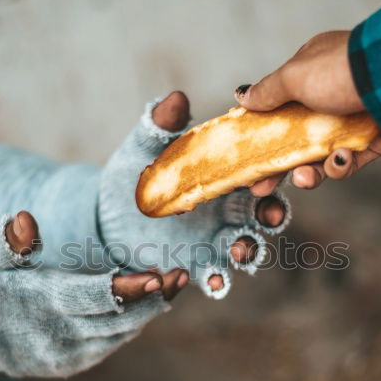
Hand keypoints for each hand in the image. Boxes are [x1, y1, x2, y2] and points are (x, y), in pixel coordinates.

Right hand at [0, 211, 181, 380]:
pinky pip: (111, 344)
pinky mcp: (73, 365)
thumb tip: (25, 219)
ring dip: (149, 310)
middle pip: (119, 319)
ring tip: (173, 283)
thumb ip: (8, 241)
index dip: (128, 287)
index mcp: (43, 305)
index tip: (157, 274)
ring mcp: (69, 356)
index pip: (95, 297)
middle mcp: (61, 336)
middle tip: (181, 275)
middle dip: (153, 298)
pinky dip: (132, 324)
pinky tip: (150, 302)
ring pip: (120, 334)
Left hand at [98, 92, 290, 297]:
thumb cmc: (136, 174)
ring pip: (248, 249)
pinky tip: (213, 281)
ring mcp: (218, 241)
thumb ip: (161, 126)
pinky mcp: (199, 266)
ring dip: (250, 252)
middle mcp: (232, 210)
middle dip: (273, 215)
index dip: (274, 175)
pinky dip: (220, 281)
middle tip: (269, 217)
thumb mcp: (145, 148)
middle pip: (267, 213)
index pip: (262, 172)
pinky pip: (217, 278)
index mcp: (228, 176)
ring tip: (239, 254)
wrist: (107, 213)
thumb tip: (175, 99)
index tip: (268, 177)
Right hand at [234, 30, 380, 195]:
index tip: (248, 154)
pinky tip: (340, 161)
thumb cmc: (342, 73)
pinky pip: (350, 161)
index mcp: (312, 72)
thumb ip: (267, 92)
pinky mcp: (375, 140)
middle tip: (261, 187)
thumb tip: (242, 96)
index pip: (280, 105)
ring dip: (311, 171)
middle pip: (298, 137)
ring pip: (322, 154)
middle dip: (280, 165)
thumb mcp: (294, 77)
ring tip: (305, 178)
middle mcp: (332, 94)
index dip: (263, 131)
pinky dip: (341, 165)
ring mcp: (354, 118)